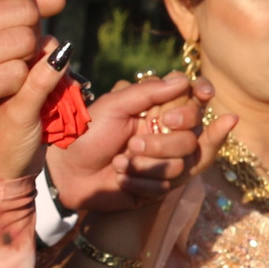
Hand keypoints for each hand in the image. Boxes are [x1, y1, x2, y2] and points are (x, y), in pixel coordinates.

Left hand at [0, 41, 73, 181]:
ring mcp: (27, 87)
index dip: (49, 52)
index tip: (57, 74)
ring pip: (56, 70)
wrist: (7, 175)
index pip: (29, 43)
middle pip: (46, 54)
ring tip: (68, 100)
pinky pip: (60, 87)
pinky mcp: (39, 99)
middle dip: (62, 69)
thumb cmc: (5, 145)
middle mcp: (14, 74)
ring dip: (67, 83)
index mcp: (0, 70)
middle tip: (66, 90)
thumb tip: (63, 49)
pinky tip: (69, 104)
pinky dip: (68, 93)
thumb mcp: (22, 112)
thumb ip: (39, 82)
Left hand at [44, 73, 208, 215]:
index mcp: (157, 109)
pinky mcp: (156, 187)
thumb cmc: (86, 132)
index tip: (203, 94)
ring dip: (146, 165)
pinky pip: (166, 186)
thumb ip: (148, 92)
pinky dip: (139, 182)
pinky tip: (120, 178)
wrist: (65, 171)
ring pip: (182, 164)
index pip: (194, 99)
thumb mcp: (114, 105)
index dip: (202, 95)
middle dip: (164, 143)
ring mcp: (163, 161)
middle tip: (134, 143)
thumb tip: (184, 80)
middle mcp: (166, 133)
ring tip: (118, 162)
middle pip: (192, 136)